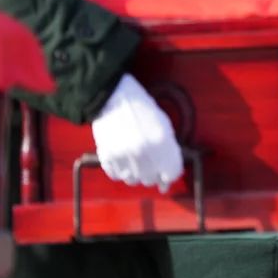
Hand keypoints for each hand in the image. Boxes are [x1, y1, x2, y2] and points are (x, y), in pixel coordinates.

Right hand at [91, 74, 183, 190]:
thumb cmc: (142, 108)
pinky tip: (123, 161)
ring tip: (136, 162)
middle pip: (151, 179)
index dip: (171, 175)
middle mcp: (143, 151)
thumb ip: (169, 150)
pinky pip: (116, 175)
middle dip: (154, 175)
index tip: (168, 175)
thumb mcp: (164, 125)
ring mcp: (123, 154)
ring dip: (136, 175)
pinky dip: (121, 172)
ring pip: (133, 180)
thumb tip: (168, 176)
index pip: (171, 173)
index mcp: (161, 141)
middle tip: (151, 165)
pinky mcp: (107, 155)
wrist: (113, 96)